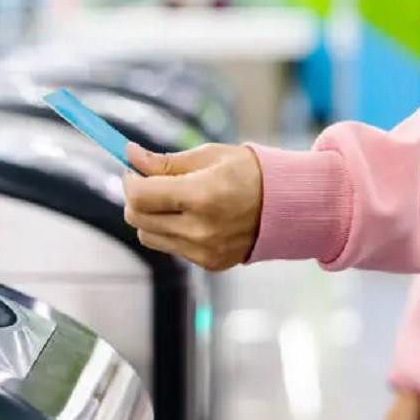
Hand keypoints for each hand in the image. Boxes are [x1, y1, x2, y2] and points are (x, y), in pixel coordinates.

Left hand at [123, 142, 261, 270]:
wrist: (290, 205)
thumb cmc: (250, 173)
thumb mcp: (209, 156)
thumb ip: (165, 161)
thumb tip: (129, 155)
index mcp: (202, 195)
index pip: (140, 196)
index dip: (130, 181)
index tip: (134, 170)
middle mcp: (201, 228)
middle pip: (138, 218)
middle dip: (135, 197)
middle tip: (149, 182)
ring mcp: (205, 250)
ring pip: (147, 236)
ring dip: (149, 216)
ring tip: (170, 199)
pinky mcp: (209, 263)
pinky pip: (169, 247)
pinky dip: (168, 231)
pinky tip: (190, 216)